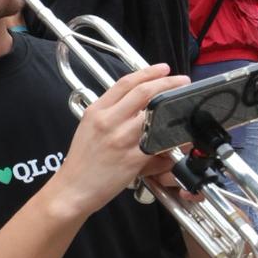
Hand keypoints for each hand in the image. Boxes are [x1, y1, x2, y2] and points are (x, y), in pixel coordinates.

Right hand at [48, 64, 189, 217]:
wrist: (73, 189)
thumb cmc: (83, 160)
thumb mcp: (90, 127)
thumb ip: (113, 112)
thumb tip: (140, 104)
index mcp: (97, 111)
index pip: (125, 83)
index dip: (148, 72)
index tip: (164, 68)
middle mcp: (108, 121)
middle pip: (144, 93)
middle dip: (168, 83)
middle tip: (183, 80)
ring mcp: (121, 139)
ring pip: (154, 114)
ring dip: (174, 107)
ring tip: (185, 104)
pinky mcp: (133, 159)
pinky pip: (159, 143)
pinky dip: (173, 137)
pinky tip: (181, 134)